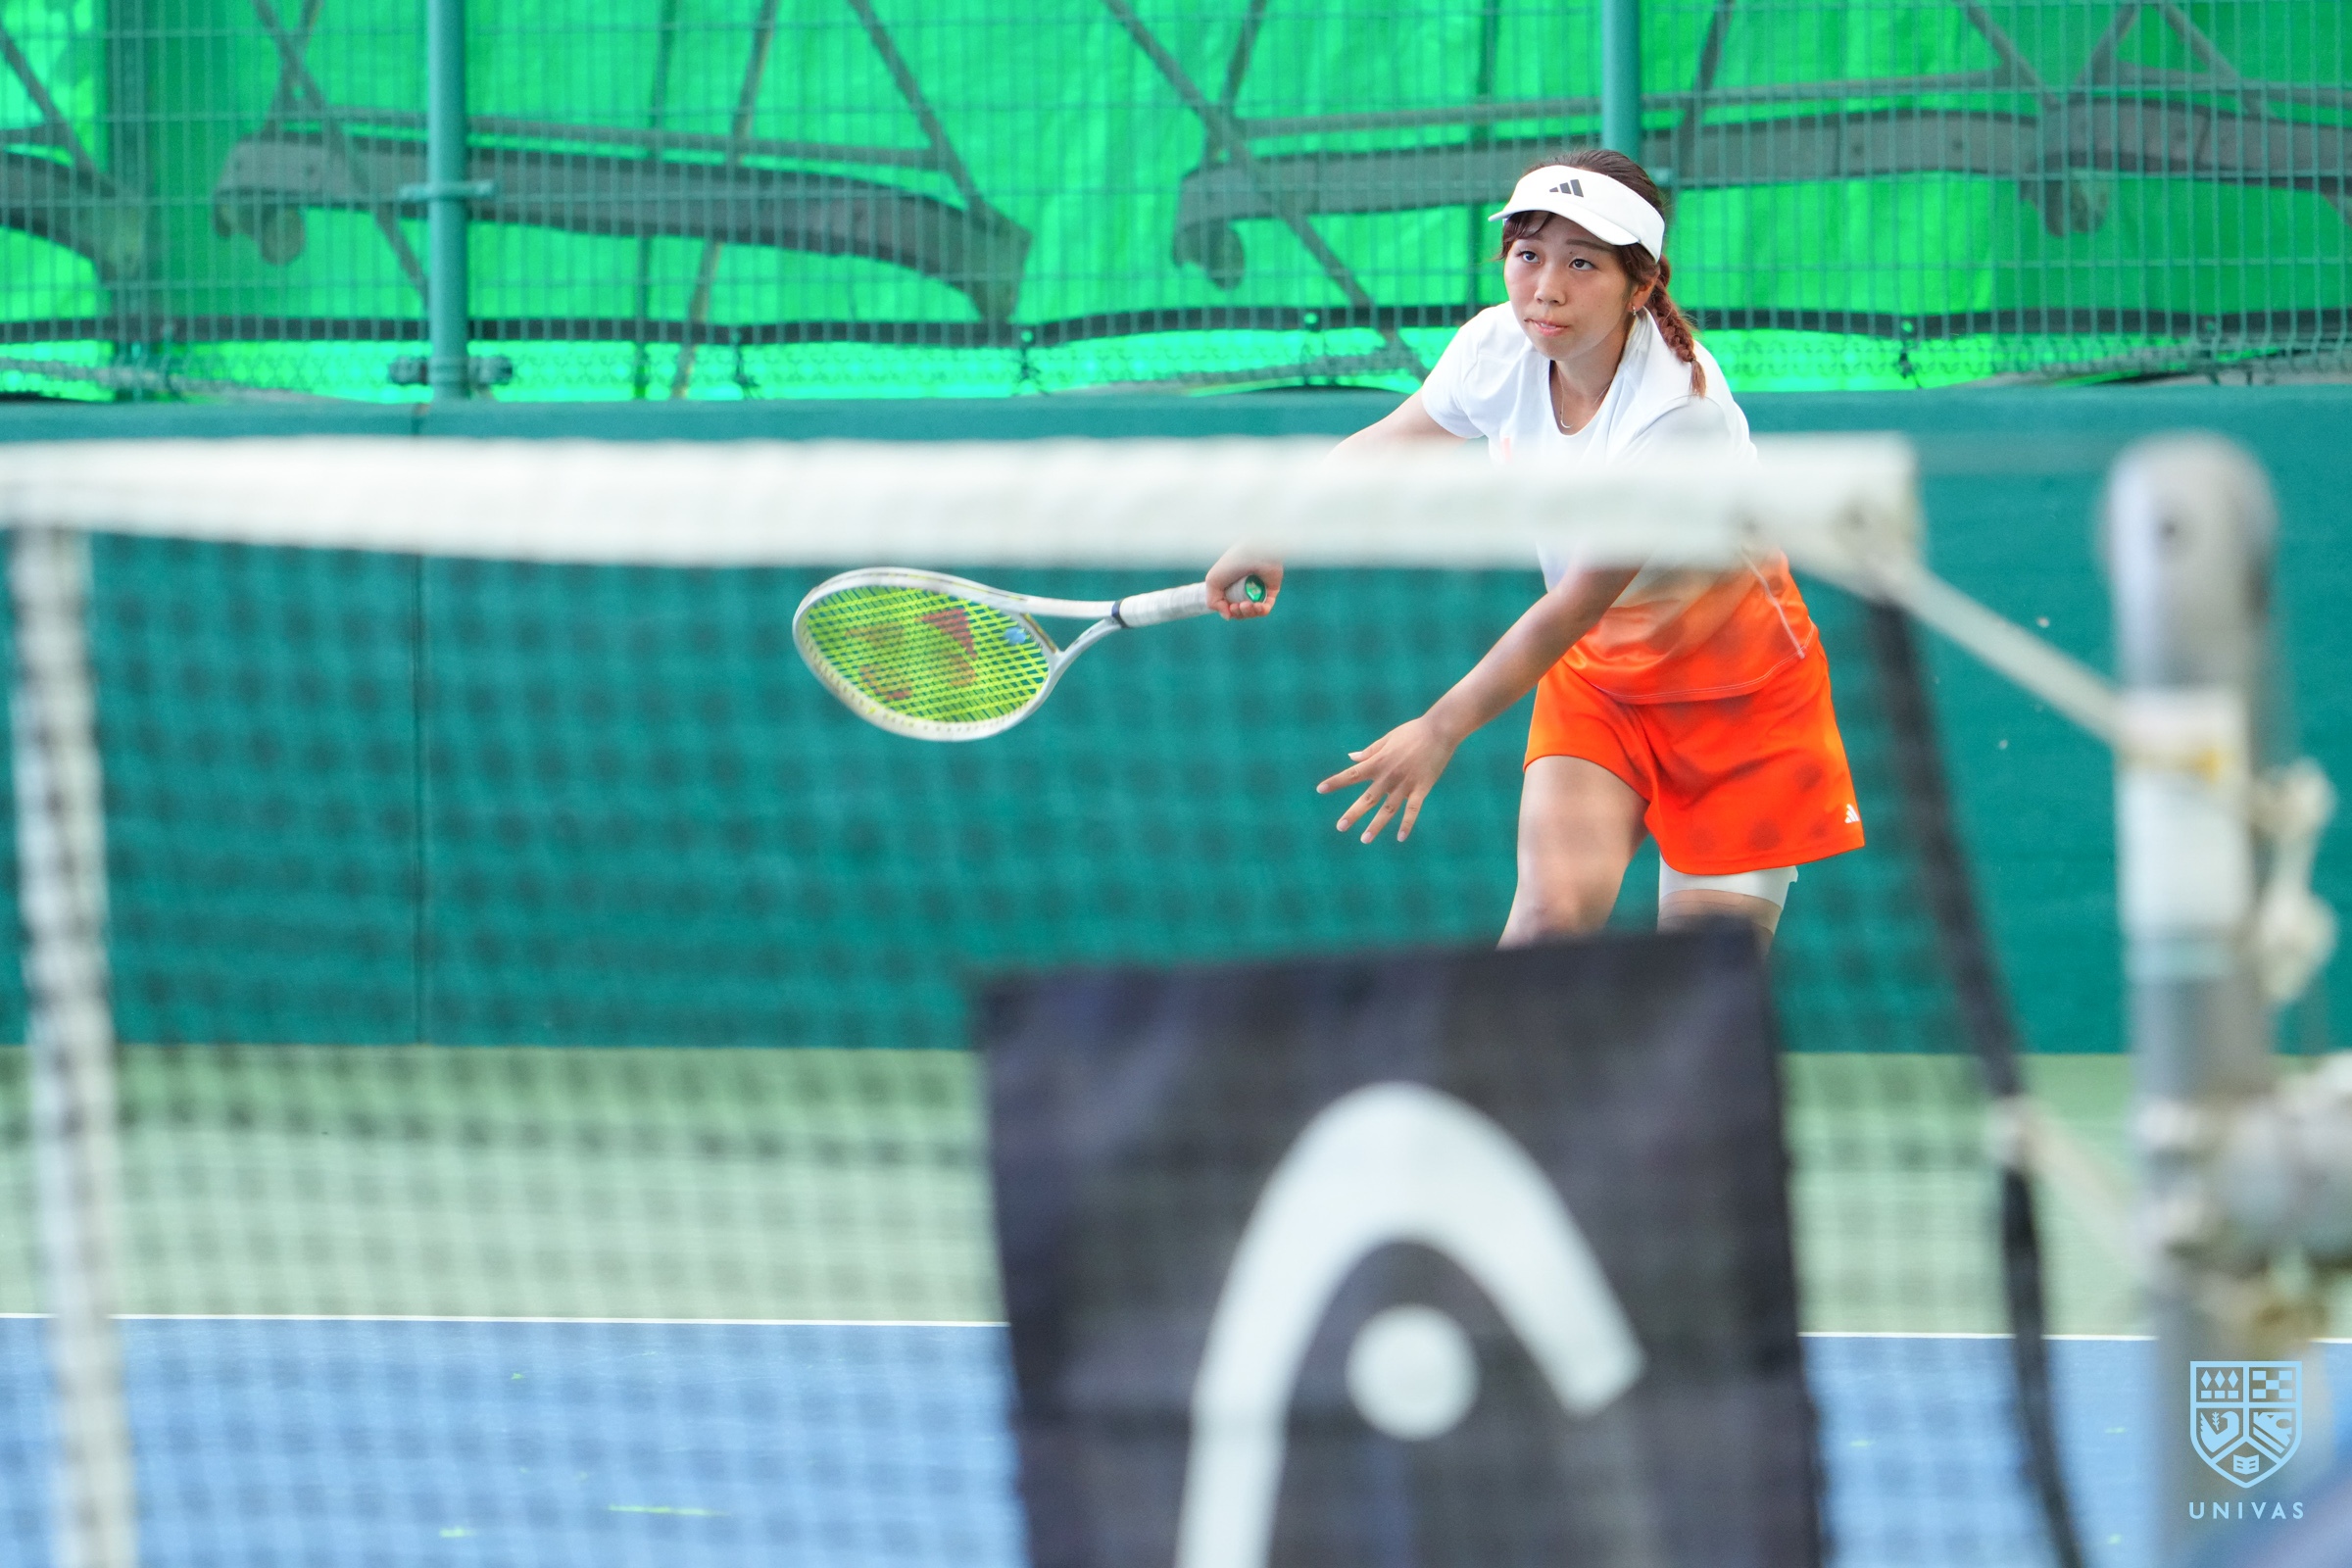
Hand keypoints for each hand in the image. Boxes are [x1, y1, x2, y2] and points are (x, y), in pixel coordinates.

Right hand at [1207, 547, 1281, 619]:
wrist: (1253, 552)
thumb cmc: (1232, 563)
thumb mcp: (1213, 582)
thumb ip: (1214, 601)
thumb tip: (1228, 616)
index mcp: (1230, 587)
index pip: (1229, 607)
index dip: (1229, 612)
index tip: (1230, 607)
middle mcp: (1244, 589)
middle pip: (1242, 612)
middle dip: (1239, 613)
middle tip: (1238, 606)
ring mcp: (1258, 590)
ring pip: (1254, 612)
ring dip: (1249, 613)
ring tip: (1247, 605)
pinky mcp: (1271, 590)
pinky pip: (1267, 607)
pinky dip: (1262, 611)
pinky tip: (1258, 606)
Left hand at [1317, 714, 1460, 842]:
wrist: (1439, 730)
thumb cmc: (1413, 732)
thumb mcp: (1387, 739)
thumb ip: (1369, 751)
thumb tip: (1351, 757)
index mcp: (1378, 762)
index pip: (1352, 774)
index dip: (1336, 782)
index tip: (1320, 789)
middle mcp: (1389, 776)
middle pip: (1368, 799)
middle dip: (1353, 814)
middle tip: (1340, 827)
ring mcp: (1405, 784)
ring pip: (1388, 809)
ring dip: (1376, 825)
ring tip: (1365, 839)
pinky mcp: (1422, 788)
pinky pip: (1413, 810)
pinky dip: (1407, 824)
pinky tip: (1400, 837)